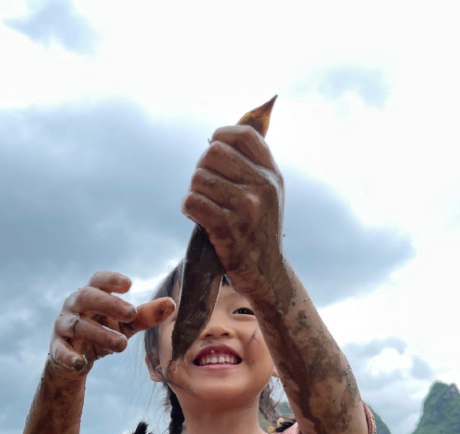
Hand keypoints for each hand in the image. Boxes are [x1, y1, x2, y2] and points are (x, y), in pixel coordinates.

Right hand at [48, 272, 174, 373]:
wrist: (76, 360)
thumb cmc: (103, 332)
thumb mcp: (126, 324)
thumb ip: (145, 315)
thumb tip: (171, 304)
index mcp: (91, 294)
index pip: (98, 280)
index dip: (111, 280)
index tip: (129, 284)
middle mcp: (74, 305)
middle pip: (87, 297)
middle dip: (109, 304)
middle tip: (131, 313)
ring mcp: (63, 325)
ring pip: (79, 325)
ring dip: (101, 334)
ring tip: (123, 344)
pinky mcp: (56, 347)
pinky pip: (60, 350)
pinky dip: (69, 356)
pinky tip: (81, 363)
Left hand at [181, 125, 285, 298]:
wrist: (266, 273)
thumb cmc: (260, 230)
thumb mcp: (268, 195)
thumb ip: (253, 167)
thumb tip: (220, 137)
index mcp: (271, 175)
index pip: (243, 135)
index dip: (221, 136)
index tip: (214, 150)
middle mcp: (262, 187)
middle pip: (213, 153)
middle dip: (202, 168)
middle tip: (205, 187)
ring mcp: (246, 207)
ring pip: (199, 179)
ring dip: (194, 191)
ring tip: (202, 205)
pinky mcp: (227, 228)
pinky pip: (192, 202)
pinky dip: (188, 208)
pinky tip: (196, 216)